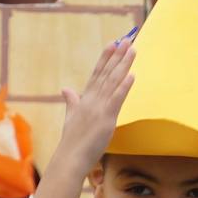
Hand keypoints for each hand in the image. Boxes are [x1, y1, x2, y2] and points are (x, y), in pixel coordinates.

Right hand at [57, 34, 136, 174]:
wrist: (70, 158)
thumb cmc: (72, 141)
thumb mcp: (70, 118)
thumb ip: (71, 101)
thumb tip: (65, 88)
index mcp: (84, 99)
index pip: (96, 74)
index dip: (105, 58)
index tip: (113, 43)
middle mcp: (91, 100)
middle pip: (107, 73)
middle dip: (117, 56)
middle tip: (127, 39)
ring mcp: (98, 108)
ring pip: (113, 82)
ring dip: (123, 65)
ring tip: (132, 49)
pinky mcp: (106, 118)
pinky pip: (117, 99)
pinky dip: (124, 86)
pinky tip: (132, 75)